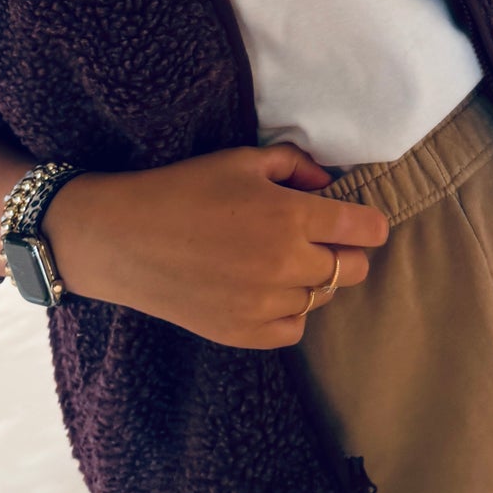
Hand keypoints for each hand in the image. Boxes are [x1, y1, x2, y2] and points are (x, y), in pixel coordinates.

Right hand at [42, 143, 389, 347]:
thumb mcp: (242, 159)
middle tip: (319, 238)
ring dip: (314, 278)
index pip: (365, 229)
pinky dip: (290, 310)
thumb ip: (296, 166)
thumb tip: (329, 184)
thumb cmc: (183, 188)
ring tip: (283, 260)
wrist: (123, 239)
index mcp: (291, 216)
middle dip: (345, 250)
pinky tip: (267, 289)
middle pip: (352, 268)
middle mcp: (286, 263)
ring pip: (322, 297)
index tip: (360, 221)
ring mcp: (265, 303)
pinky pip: (294, 327)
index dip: (369, 223)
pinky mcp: (243, 332)